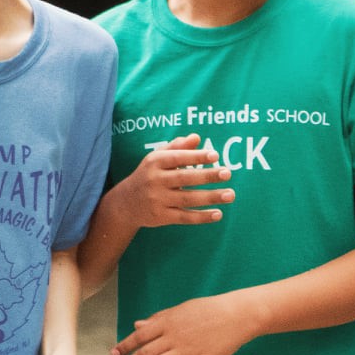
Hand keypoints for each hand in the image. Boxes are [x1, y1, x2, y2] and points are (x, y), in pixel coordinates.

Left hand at [113, 292, 254, 354]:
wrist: (238, 315)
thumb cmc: (209, 310)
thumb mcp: (181, 309)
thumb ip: (158, 319)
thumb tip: (137, 325)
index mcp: (168, 321)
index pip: (140, 335)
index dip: (125, 346)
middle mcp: (173, 336)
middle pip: (144, 354)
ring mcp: (186, 351)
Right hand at [115, 134, 232, 227]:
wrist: (124, 203)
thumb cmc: (149, 175)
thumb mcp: (157, 158)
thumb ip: (177, 147)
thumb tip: (196, 138)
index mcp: (155, 162)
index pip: (177, 158)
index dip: (196, 156)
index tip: (216, 155)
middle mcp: (154, 181)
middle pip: (184, 178)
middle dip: (207, 176)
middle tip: (228, 173)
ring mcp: (157, 200)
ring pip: (187, 199)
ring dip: (210, 197)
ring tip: (230, 194)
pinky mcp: (161, 217)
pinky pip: (184, 217)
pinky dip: (201, 217)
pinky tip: (218, 214)